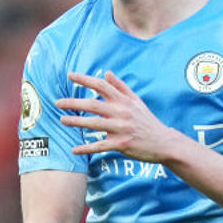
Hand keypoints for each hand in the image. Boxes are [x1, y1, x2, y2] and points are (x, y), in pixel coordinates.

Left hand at [57, 71, 177, 162]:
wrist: (164, 142)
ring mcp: (121, 129)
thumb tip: (106, 73)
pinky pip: (100, 146)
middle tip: (58, 103)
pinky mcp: (122, 144)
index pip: (101, 85)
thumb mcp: (136, 101)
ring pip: (94, 124)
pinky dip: (86, 148)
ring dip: (76, 122)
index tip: (70, 76)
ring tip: (62, 121)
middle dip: (73, 103)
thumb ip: (121, 87)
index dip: (84, 79)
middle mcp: (121, 112)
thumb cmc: (147, 121)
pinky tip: (74, 150)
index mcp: (123, 100)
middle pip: (93, 104)